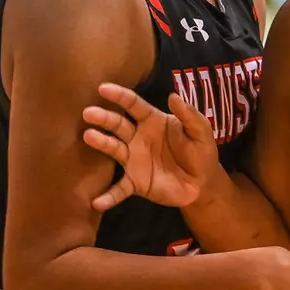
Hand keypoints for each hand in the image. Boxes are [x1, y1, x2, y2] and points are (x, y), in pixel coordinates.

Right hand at [83, 84, 219, 211]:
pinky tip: (96, 202)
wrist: (201, 184)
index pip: (133, 105)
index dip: (119, 95)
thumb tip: (173, 96)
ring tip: (88, 137)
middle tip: (88, 112)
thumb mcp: (201, 132)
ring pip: (114, 149)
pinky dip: (108, 196)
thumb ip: (189, 115)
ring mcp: (133, 160)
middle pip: (118, 124)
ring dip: (101, 143)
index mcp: (152, 121)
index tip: (103, 88)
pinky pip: (119, 189)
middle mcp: (137, 137)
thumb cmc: (200, 152)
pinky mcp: (135, 183)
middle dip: (103, 117)